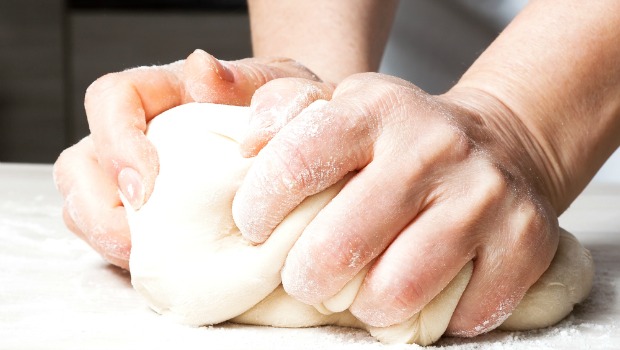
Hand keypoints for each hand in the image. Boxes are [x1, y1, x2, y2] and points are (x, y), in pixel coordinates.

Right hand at [54, 50, 319, 269]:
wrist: (297, 149)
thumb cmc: (285, 114)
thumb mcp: (281, 89)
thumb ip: (247, 79)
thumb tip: (202, 70)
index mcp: (163, 93)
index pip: (111, 99)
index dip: (116, 142)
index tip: (147, 188)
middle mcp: (137, 134)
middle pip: (80, 162)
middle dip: (97, 207)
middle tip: (138, 240)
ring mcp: (132, 177)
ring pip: (84, 204)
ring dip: (106, 237)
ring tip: (152, 258)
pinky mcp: (142, 215)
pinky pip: (109, 237)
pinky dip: (125, 254)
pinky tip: (164, 265)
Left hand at [233, 73, 559, 335]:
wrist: (498, 144)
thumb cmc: (399, 137)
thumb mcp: (342, 105)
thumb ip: (282, 105)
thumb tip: (234, 122)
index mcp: (379, 108)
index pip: (301, 159)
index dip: (264, 205)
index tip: (255, 227)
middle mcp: (436, 146)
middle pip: (345, 243)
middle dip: (307, 277)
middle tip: (305, 278)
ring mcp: (486, 195)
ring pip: (399, 289)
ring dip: (366, 305)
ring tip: (359, 291)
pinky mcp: (525, 241)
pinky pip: (462, 312)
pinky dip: (431, 318)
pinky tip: (421, 292)